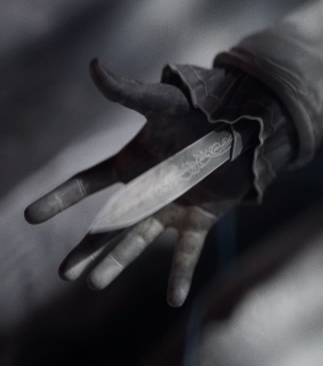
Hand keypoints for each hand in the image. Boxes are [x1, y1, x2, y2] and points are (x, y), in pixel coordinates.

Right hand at [25, 61, 256, 305]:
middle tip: (64, 274)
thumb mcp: (163, 100)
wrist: (250, 121)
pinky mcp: (202, 217)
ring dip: (118, 261)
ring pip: (139, 239)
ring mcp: (173, 206)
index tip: (29, 216)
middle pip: (109, 223)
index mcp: (131, 162)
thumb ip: (128, 91)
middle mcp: (147, 189)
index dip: (59, 199)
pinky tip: (173, 300)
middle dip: (87, 248)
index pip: (86, 183)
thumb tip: (94, 65)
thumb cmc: (202, 107)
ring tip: (92, 283)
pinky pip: (187, 250)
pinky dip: (179, 273)